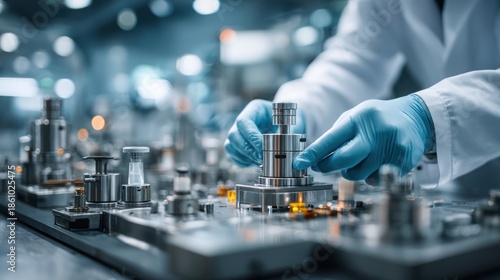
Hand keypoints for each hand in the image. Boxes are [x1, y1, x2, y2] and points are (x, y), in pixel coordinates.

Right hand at [225, 99, 304, 166]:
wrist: (286, 123)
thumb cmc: (289, 120)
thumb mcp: (291, 123)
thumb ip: (287, 134)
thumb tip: (283, 150)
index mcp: (255, 109)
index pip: (244, 122)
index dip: (251, 137)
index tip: (262, 149)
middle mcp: (243, 119)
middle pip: (233, 135)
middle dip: (247, 150)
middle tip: (261, 159)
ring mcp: (238, 132)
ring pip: (230, 146)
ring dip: (244, 157)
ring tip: (259, 162)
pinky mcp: (237, 144)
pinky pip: (233, 155)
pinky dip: (243, 161)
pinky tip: (255, 163)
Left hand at [293, 94, 433, 179]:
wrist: (416, 117)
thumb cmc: (377, 119)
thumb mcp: (356, 117)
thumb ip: (337, 135)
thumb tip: (315, 158)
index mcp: (359, 118)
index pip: (331, 139)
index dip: (313, 154)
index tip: (299, 163)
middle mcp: (375, 132)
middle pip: (344, 160)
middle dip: (328, 166)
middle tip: (322, 166)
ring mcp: (391, 147)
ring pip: (358, 174)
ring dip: (352, 171)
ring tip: (360, 158)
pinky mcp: (403, 161)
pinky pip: (375, 179)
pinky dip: (371, 175)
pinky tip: (377, 162)